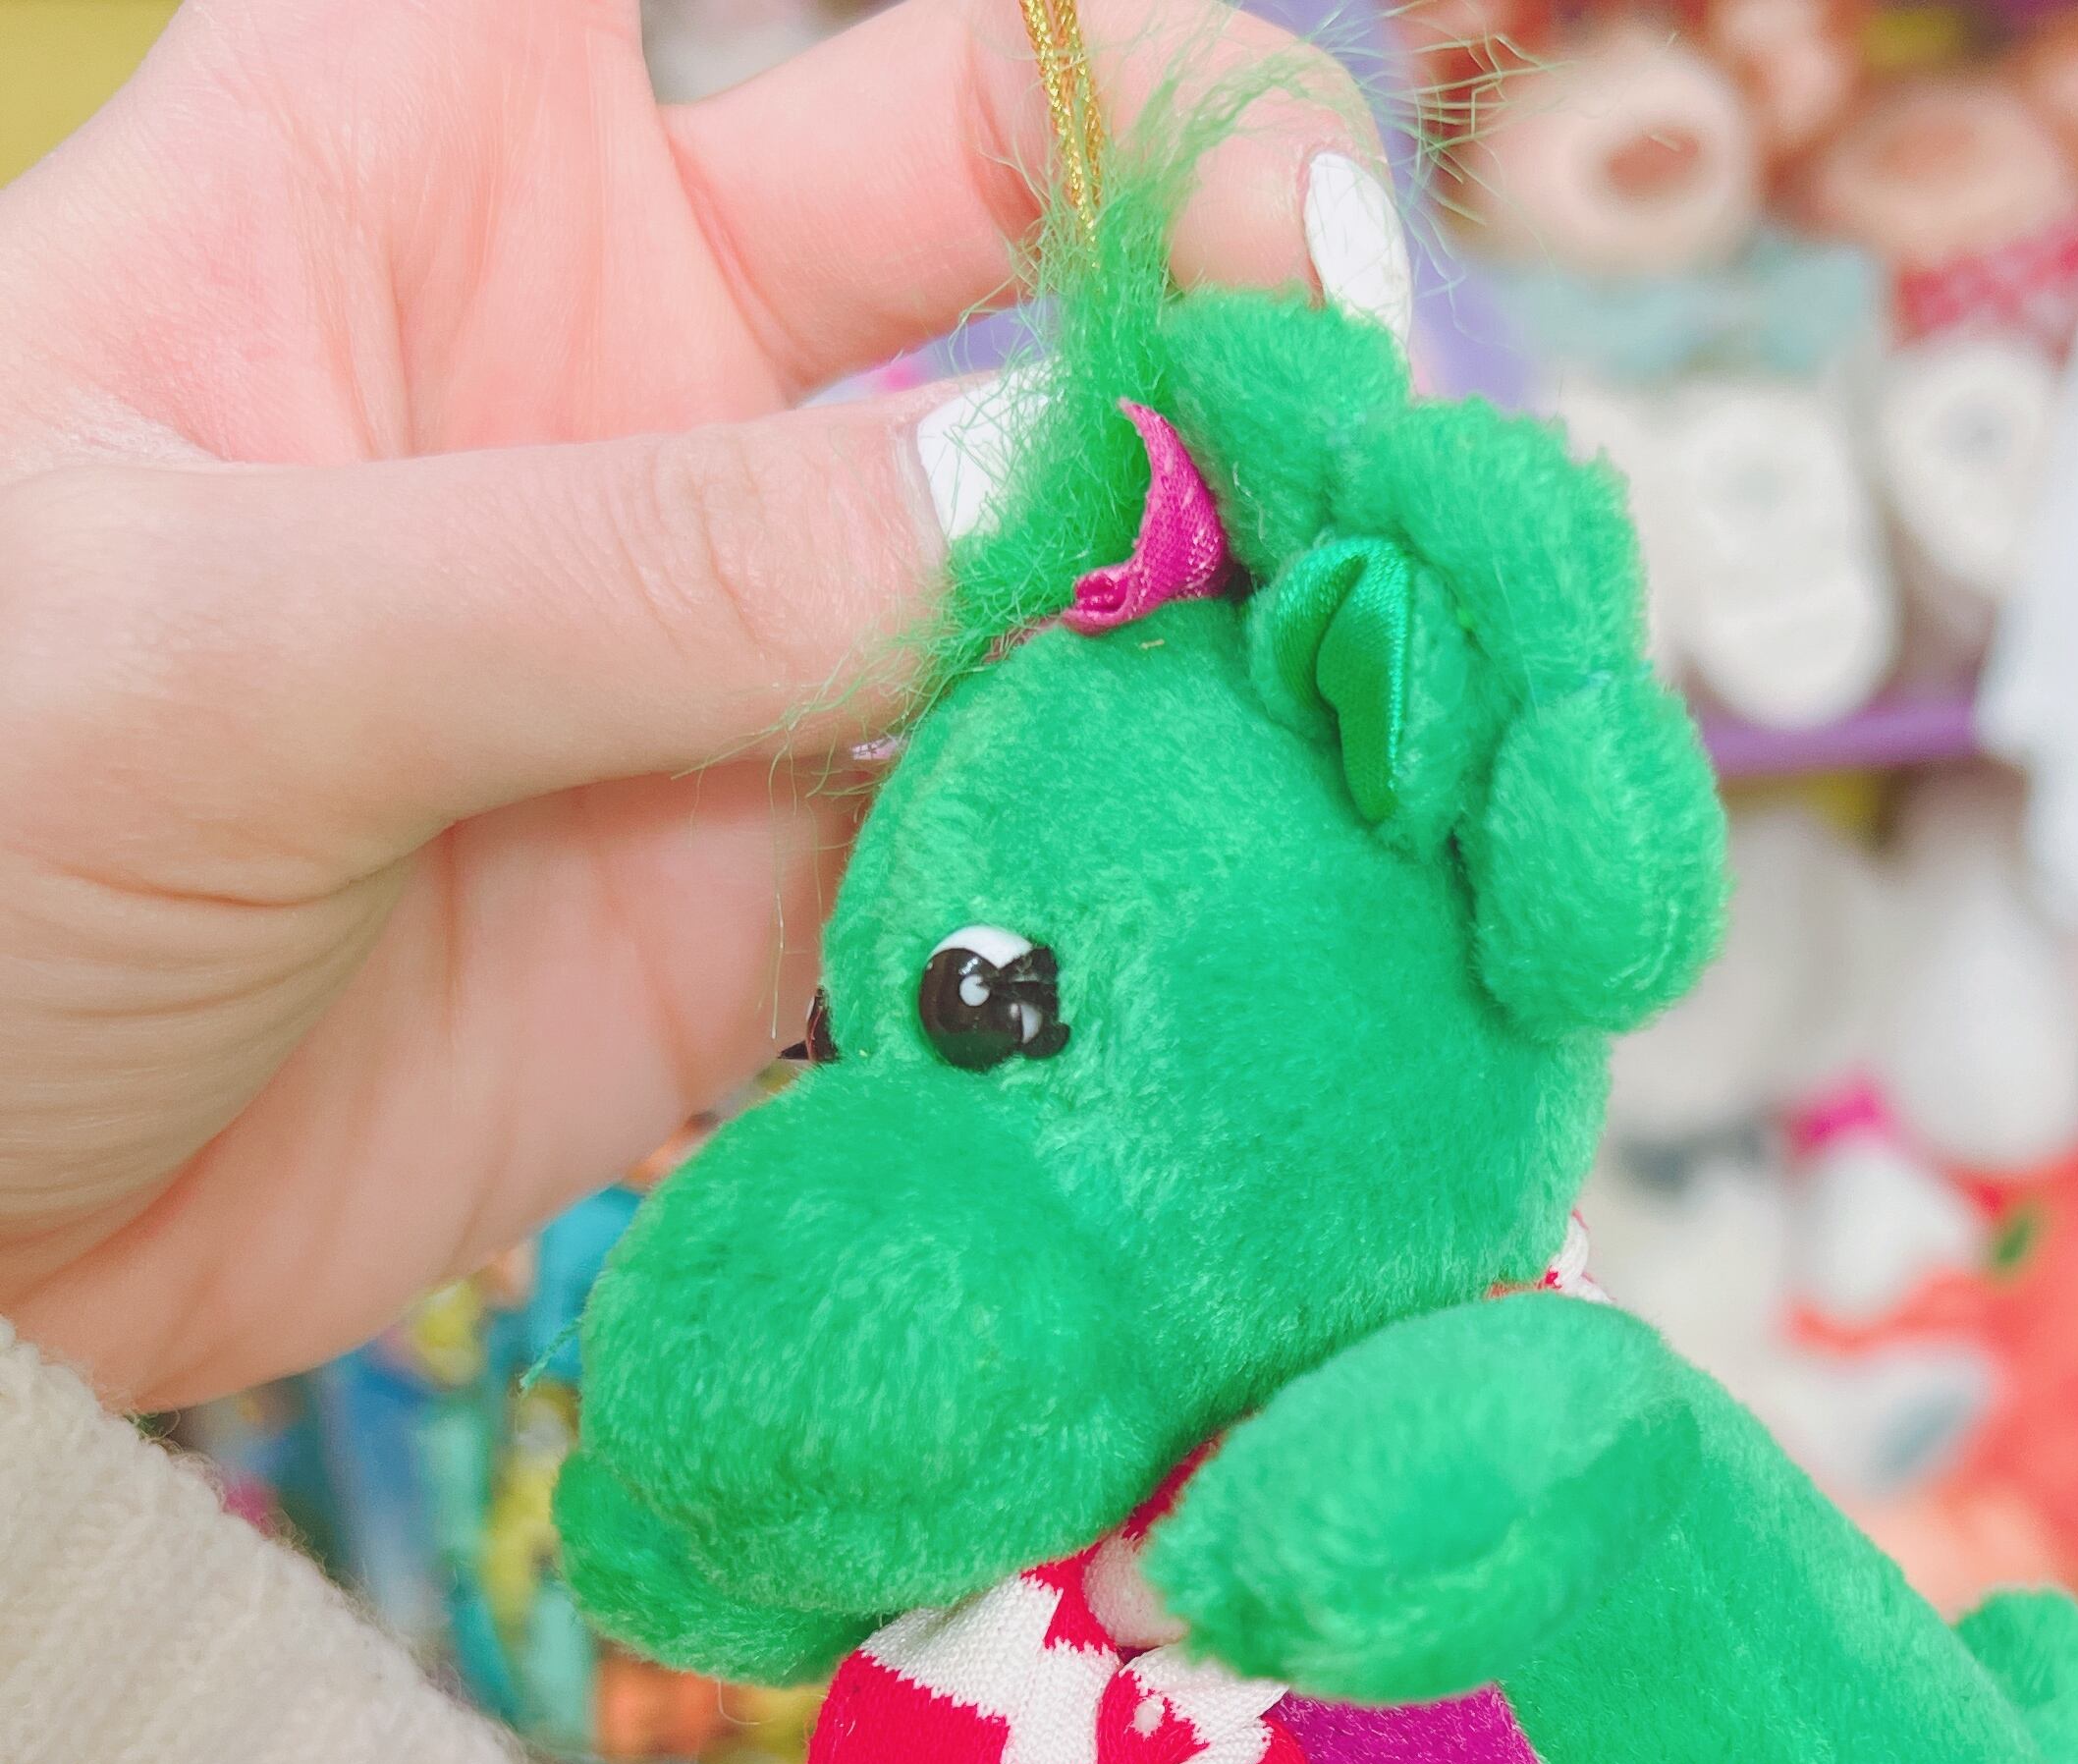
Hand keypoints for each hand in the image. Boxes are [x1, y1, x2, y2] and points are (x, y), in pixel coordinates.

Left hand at [0, 0, 1404, 1405]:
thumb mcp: (226, 641)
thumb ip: (639, 567)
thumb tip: (1059, 487)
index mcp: (439, 161)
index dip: (1057, 30)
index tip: (1215, 184)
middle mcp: (631, 385)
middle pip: (1013, 243)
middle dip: (1216, 295)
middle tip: (1361, 433)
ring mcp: (725, 664)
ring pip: (1066, 579)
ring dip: (1235, 622)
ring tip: (1403, 699)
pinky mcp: (775, 912)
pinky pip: (1023, 858)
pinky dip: (1159, 882)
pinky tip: (1284, 905)